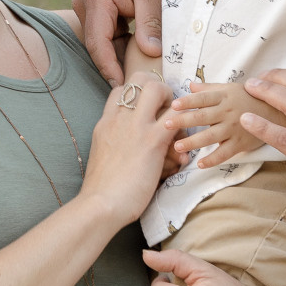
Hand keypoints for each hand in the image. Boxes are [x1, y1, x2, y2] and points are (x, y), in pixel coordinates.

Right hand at [72, 0, 163, 85]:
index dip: (108, 68)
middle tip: (135, 88)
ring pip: (101, 41)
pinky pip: (106, 34)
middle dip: (114, 65)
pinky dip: (121, 46)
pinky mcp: (98, 9)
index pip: (97, 42)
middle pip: (96, 44)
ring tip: (139, 75)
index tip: (122, 88)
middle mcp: (86, 1)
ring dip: (118, 56)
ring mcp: (89, 5)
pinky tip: (138, 57)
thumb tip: (149, 53)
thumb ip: (152, 23)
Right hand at [79, 71, 174, 225]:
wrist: (100, 205)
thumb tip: (124, 148)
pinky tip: (184, 142)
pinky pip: (175, 117)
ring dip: (172, 100)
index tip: (148, 107)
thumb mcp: (101, 157)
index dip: (137, 93)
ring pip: (156, 88)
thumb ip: (113, 144)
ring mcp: (135, 126)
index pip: (120, 90)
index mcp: (105, 123)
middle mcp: (119, 118)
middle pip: (139, 79)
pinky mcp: (152, 140)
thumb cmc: (101, 191)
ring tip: (179, 122)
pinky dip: (183, 123)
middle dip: (158, 87)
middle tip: (168, 108)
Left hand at [163, 82, 285, 168]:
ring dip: (193, 141)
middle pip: (203, 117)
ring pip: (211, 136)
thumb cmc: (249, 98)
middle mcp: (227, 112)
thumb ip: (209, 89)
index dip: (188, 102)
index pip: (203, 98)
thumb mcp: (230, 89)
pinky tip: (200, 163)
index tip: (174, 105)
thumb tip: (190, 84)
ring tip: (178, 146)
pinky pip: (224, 153)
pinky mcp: (241, 143)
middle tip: (166, 125)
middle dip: (184, 121)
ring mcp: (234, 128)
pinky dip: (212, 159)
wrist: (277, 111)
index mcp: (224, 97)